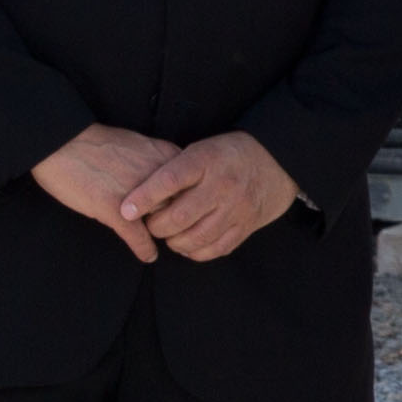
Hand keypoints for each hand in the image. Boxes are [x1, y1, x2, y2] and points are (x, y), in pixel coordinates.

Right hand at [32, 123, 182, 256]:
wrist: (59, 142)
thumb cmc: (95, 143)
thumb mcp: (138, 145)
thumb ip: (158, 163)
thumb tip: (173, 181)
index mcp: (164, 157)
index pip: (193, 186)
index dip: (189, 201)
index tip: (189, 211)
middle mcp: (156, 175)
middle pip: (182, 206)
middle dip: (178, 219)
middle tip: (175, 231)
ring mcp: (137, 194)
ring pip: (163, 223)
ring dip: (162, 234)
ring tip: (161, 241)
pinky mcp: (115, 210)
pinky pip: (139, 237)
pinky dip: (145, 249)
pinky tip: (147, 255)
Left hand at [114, 130, 301, 262]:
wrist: (276, 162)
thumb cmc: (227, 155)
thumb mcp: (201, 149)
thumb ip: (175, 169)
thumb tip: (139, 192)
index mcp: (206, 160)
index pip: (169, 180)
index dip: (144, 198)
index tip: (125, 210)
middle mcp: (222, 186)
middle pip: (179, 217)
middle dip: (156, 226)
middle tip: (149, 224)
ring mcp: (237, 208)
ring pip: (195, 237)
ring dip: (174, 241)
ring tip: (168, 234)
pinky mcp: (246, 226)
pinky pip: (215, 249)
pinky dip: (195, 252)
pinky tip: (187, 245)